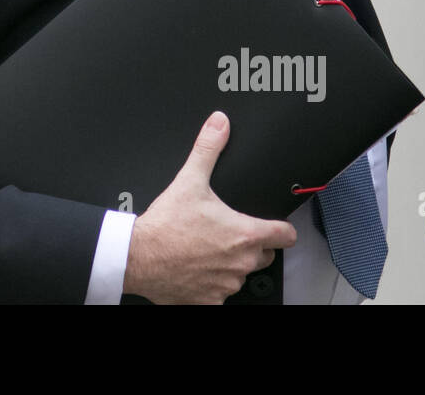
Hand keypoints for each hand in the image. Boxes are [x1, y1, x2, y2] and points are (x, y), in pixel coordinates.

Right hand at [122, 110, 296, 303]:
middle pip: (264, 255)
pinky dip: (211, 283)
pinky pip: (220, 294)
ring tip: (206, 249)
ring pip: (240, 275)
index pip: (286, 236)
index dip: (282, 228)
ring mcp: (227, 285)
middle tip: (228, 233)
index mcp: (245, 234)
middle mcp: (241, 263)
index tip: (276, 226)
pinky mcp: (209, 300)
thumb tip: (219, 124)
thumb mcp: (189, 179)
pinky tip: (195, 269)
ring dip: (230, 265)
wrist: (138, 256)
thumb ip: (208, 149)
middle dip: (251, 245)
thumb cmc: (165, 225)